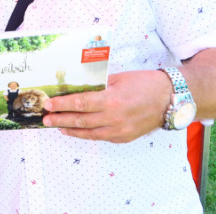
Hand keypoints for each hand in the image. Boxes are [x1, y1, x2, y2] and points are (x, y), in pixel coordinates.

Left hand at [42, 70, 171, 142]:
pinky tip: (76, 131)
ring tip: (56, 127)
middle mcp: (114, 118)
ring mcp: (119, 131)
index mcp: (112, 100)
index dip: (62, 105)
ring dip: (70, 130)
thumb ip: (99, 85)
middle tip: (45, 119)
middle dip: (60, 120)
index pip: (80, 103)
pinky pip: (101, 137)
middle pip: (80, 121)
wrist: (170, 99)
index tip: (49, 104)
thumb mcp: (119, 78)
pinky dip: (86, 134)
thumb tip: (78, 88)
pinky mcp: (124, 137)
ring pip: (89, 133)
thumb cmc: (145, 84)